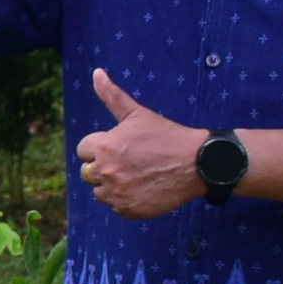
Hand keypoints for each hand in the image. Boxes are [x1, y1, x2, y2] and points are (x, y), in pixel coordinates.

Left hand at [75, 69, 206, 220]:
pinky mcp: (129, 210)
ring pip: (100, 192)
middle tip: (131, 161)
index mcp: (104, 147)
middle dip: (105, 166)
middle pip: (89, 172)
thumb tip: (96, 72)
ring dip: (112, 185)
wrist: (198, 163)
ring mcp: (117, 194)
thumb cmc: (167, 135)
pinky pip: (115, 207)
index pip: (84, 150)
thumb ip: (111, 95)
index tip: (121, 146)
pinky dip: (125, 200)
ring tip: (138, 174)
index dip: (102, 147)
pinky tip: (143, 188)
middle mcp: (106, 172)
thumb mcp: (137, 113)